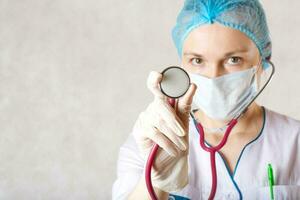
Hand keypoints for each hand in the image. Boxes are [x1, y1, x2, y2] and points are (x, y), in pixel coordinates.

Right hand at [132, 70, 196, 191]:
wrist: (170, 163)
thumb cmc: (177, 141)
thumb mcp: (184, 122)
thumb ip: (185, 105)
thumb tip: (192, 85)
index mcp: (163, 103)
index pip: (158, 88)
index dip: (156, 80)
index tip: (158, 75)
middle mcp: (152, 107)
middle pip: (160, 105)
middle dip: (173, 120)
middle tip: (183, 133)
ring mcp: (144, 118)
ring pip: (160, 121)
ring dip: (173, 135)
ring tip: (181, 146)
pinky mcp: (139, 130)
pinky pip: (154, 132)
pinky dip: (166, 143)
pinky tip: (172, 150)